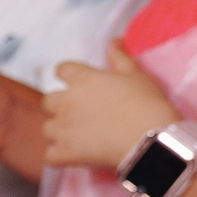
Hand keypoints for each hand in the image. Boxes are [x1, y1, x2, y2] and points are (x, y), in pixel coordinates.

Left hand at [44, 43, 178, 169]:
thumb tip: (113, 41)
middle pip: (47, 100)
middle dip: (59, 105)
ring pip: (47, 128)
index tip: (78, 83)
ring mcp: (63, 129)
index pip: (61, 70)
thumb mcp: (136, 74)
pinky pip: (49, 156)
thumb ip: (120, 57)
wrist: (149, 138)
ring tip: (77, 136)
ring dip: (58, 130)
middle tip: (79, 112)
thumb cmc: (147, 103)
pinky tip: (71, 155)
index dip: (68, 76)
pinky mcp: (65, 152)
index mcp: (82, 80)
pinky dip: (58, 156)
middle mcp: (66, 102)